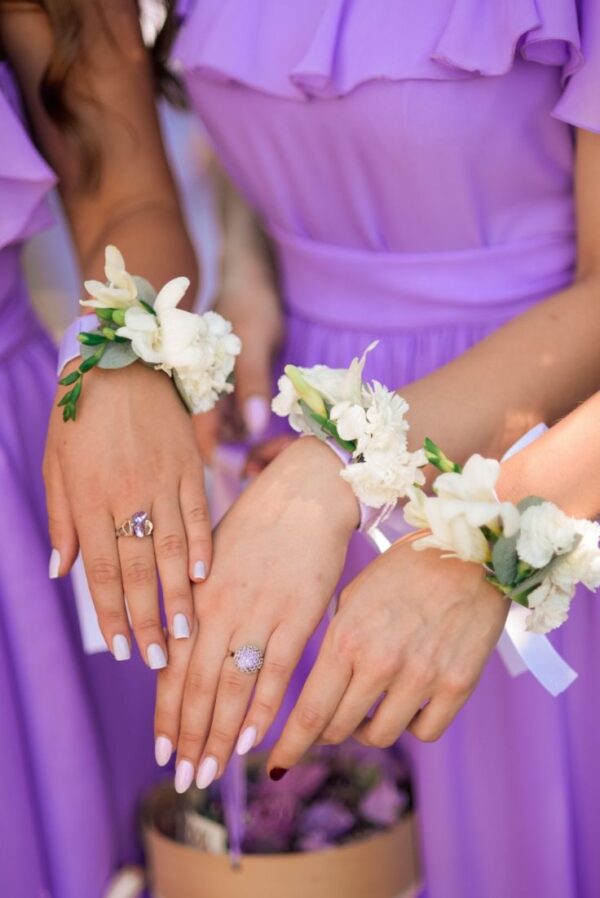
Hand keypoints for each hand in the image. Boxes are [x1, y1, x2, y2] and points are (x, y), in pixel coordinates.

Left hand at [44, 360, 211, 665]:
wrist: (120, 357)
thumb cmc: (79, 412)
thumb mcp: (56, 464)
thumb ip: (62, 520)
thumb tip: (62, 572)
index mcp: (89, 498)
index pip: (101, 570)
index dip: (111, 613)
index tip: (120, 649)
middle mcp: (126, 495)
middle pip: (138, 569)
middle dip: (146, 618)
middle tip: (157, 659)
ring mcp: (162, 481)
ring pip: (172, 548)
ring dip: (178, 594)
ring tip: (185, 632)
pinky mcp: (188, 465)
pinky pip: (198, 512)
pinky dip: (203, 546)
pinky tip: (206, 576)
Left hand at [153, 436, 358, 789]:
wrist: (306, 493)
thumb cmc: (259, 522)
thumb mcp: (213, 557)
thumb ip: (196, 602)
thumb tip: (178, 643)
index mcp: (197, 596)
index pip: (173, 668)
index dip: (167, 715)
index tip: (163, 752)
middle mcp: (220, 610)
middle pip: (197, 687)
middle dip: (189, 738)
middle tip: (184, 780)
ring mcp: (259, 615)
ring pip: (230, 687)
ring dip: (219, 736)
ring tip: (210, 773)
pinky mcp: (298, 616)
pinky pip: (276, 672)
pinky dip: (263, 709)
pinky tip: (253, 740)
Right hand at [193, 279, 281, 462]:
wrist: (253, 279)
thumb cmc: (249, 304)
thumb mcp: (253, 342)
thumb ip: (252, 384)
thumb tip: (253, 430)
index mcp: (197, 385)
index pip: (202, 436)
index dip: (223, 459)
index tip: (253, 469)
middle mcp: (205, 394)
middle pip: (219, 441)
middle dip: (245, 455)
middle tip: (279, 454)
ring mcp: (221, 394)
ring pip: (234, 434)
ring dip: (255, 443)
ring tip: (285, 444)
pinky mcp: (237, 390)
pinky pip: (245, 419)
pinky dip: (260, 428)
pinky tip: (280, 429)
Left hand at [266, 537, 508, 772]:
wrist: (466, 552)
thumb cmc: (403, 570)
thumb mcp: (353, 597)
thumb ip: (336, 643)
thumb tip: (319, 688)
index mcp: (347, 638)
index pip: (310, 711)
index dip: (290, 745)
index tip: (277, 765)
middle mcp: (380, 662)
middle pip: (340, 728)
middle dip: (327, 732)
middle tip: (329, 724)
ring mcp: (421, 676)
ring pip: (380, 735)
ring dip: (367, 730)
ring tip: (370, 710)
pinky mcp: (457, 685)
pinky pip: (425, 732)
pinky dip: (411, 725)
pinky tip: (408, 706)